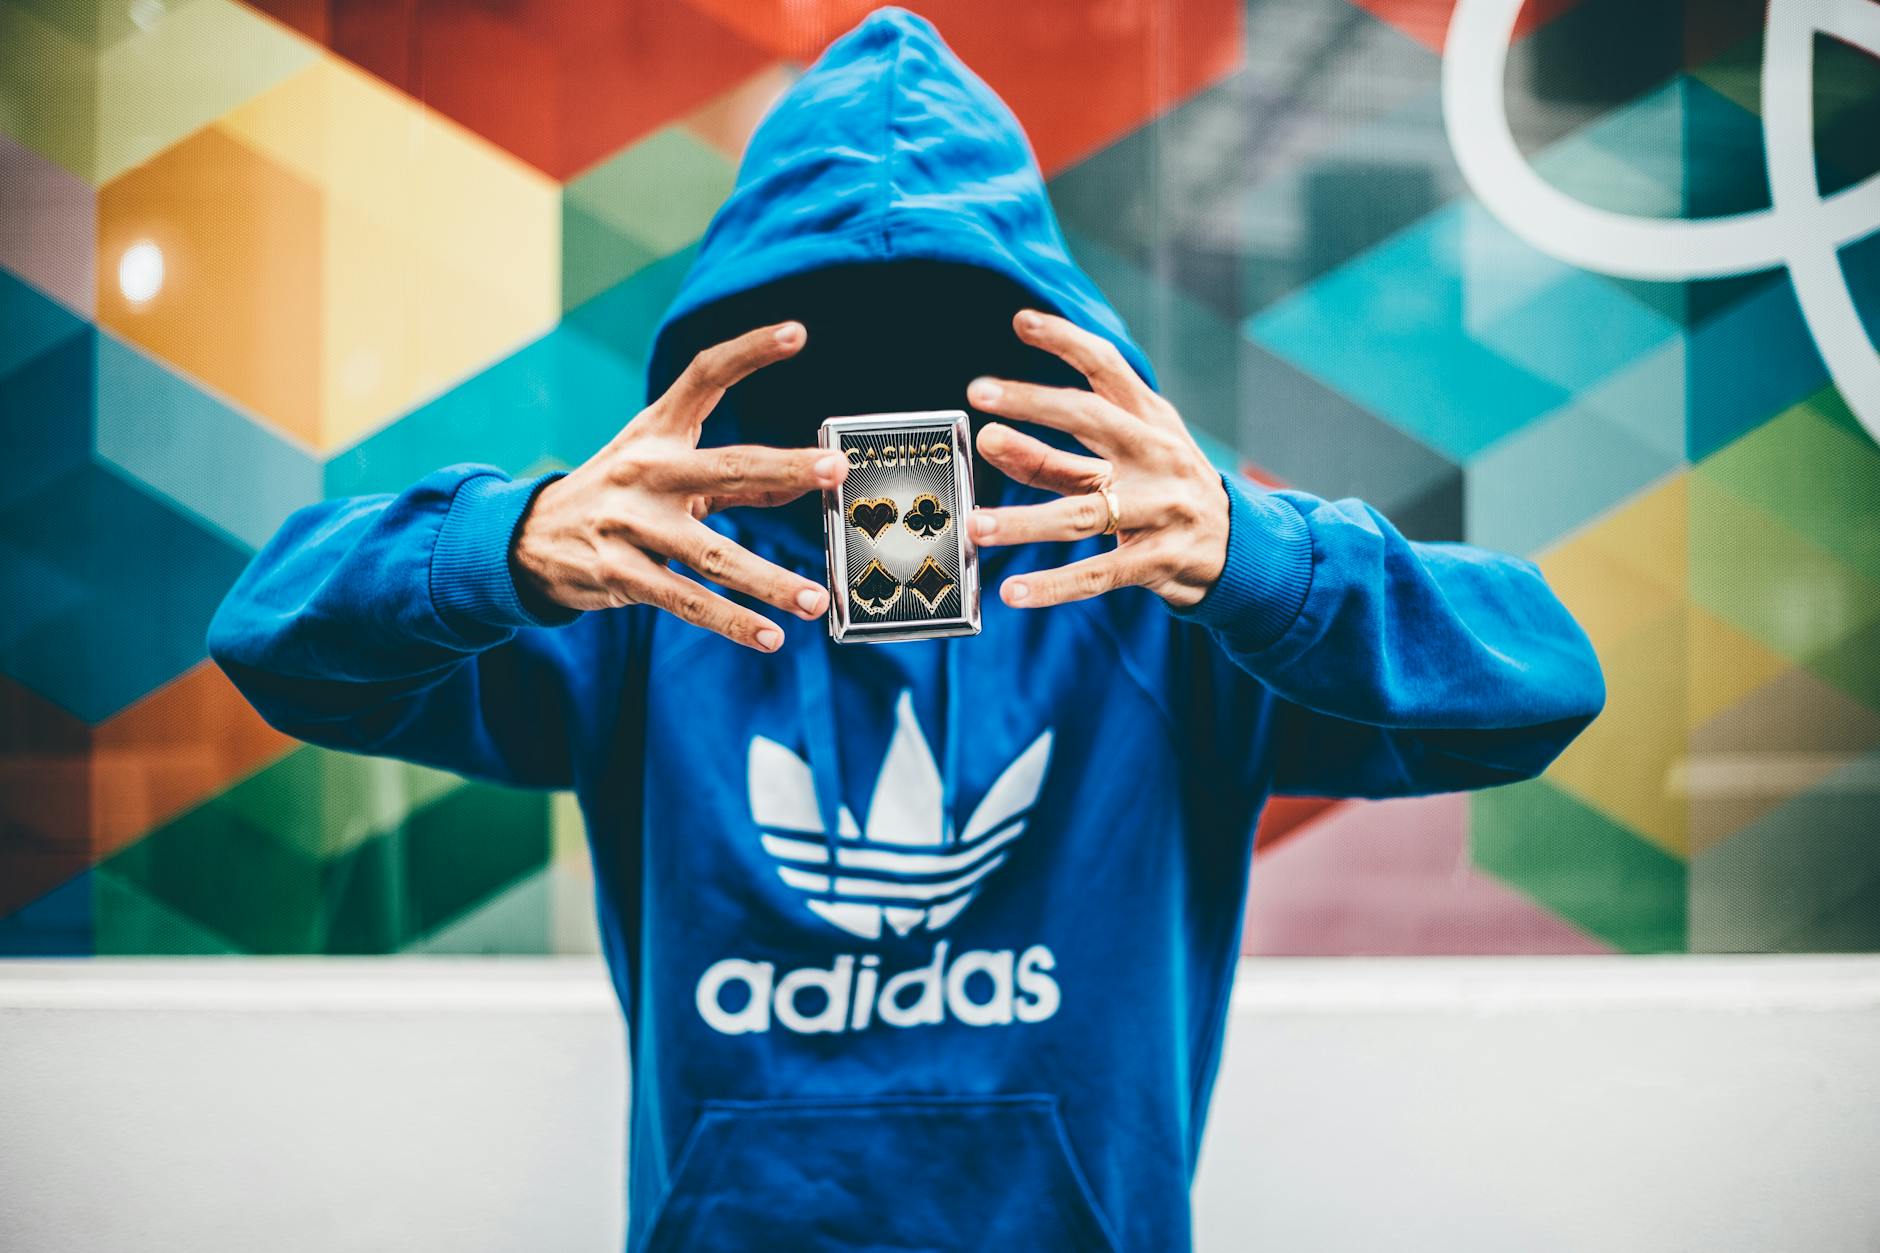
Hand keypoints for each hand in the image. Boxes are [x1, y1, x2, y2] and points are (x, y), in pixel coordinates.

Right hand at [511, 321, 845, 650]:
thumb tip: (803, 482)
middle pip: (725, 466)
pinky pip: (686, 602)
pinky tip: (770, 637)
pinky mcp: (620, 575)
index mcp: (657, 432)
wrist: (526, 538)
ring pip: (712, 554)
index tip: (798, 331)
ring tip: (815, 599)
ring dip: (768, 580)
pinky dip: (731, 622)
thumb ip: (734, 478)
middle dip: (783, 468)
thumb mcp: (664, 469)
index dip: (749, 350)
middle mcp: (645, 470)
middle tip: (834, 470)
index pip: (704, 375)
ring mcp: (630, 524)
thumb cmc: (617, 496)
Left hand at [965, 310, 1229, 609]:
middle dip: (1033, 404)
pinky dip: (1054, 585)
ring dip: (1026, 519)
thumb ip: (1058, 455)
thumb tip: (992, 442)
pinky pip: (1098, 574)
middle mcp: (1157, 456)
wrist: (1239, 550)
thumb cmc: (1165, 494)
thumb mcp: (1126, 462)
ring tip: (976, 524)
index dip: (1066, 340)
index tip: (1022, 321)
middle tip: (978, 393)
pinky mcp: (1158, 560)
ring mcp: (1161, 509)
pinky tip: (1014, 592)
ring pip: (1085, 512)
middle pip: (1091, 421)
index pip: (1108, 367)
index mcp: (1150, 421)